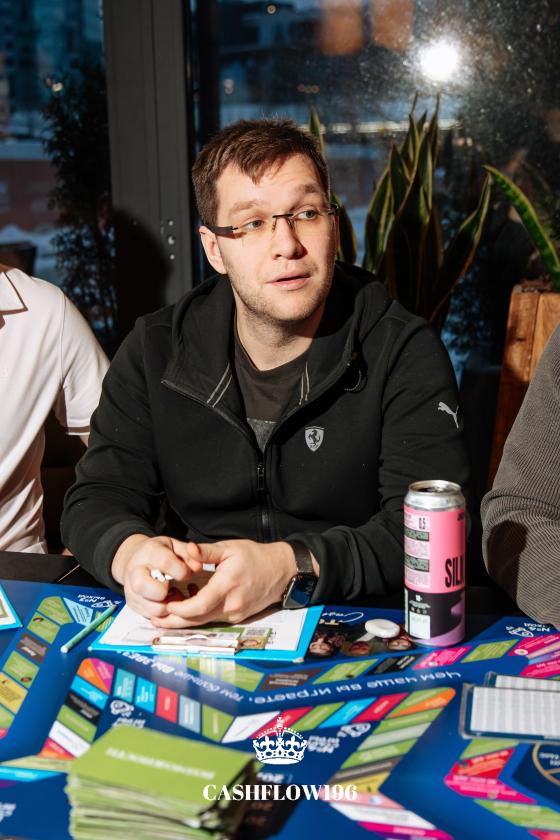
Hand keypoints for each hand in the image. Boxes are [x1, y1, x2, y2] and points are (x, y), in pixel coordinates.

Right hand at [111, 534, 201, 620]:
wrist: (136, 561)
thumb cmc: (160, 553)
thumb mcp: (175, 546)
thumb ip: (188, 554)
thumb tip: (198, 567)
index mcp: (149, 553)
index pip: (164, 563)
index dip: (181, 571)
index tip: (187, 574)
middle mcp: (135, 572)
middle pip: (145, 586)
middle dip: (167, 591)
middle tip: (176, 588)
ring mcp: (131, 590)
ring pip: (153, 608)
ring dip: (171, 606)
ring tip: (175, 595)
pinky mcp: (133, 604)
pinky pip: (153, 616)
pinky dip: (166, 613)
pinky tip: (169, 601)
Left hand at [152, 539, 296, 627]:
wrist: (282, 571)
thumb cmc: (256, 556)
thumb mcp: (230, 548)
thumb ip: (206, 551)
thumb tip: (185, 549)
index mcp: (228, 585)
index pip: (198, 606)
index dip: (179, 609)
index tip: (164, 604)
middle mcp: (232, 604)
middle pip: (198, 620)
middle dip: (175, 621)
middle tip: (155, 618)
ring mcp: (236, 614)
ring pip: (205, 622)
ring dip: (185, 621)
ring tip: (164, 616)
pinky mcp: (238, 617)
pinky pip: (214, 620)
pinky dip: (199, 617)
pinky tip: (186, 611)